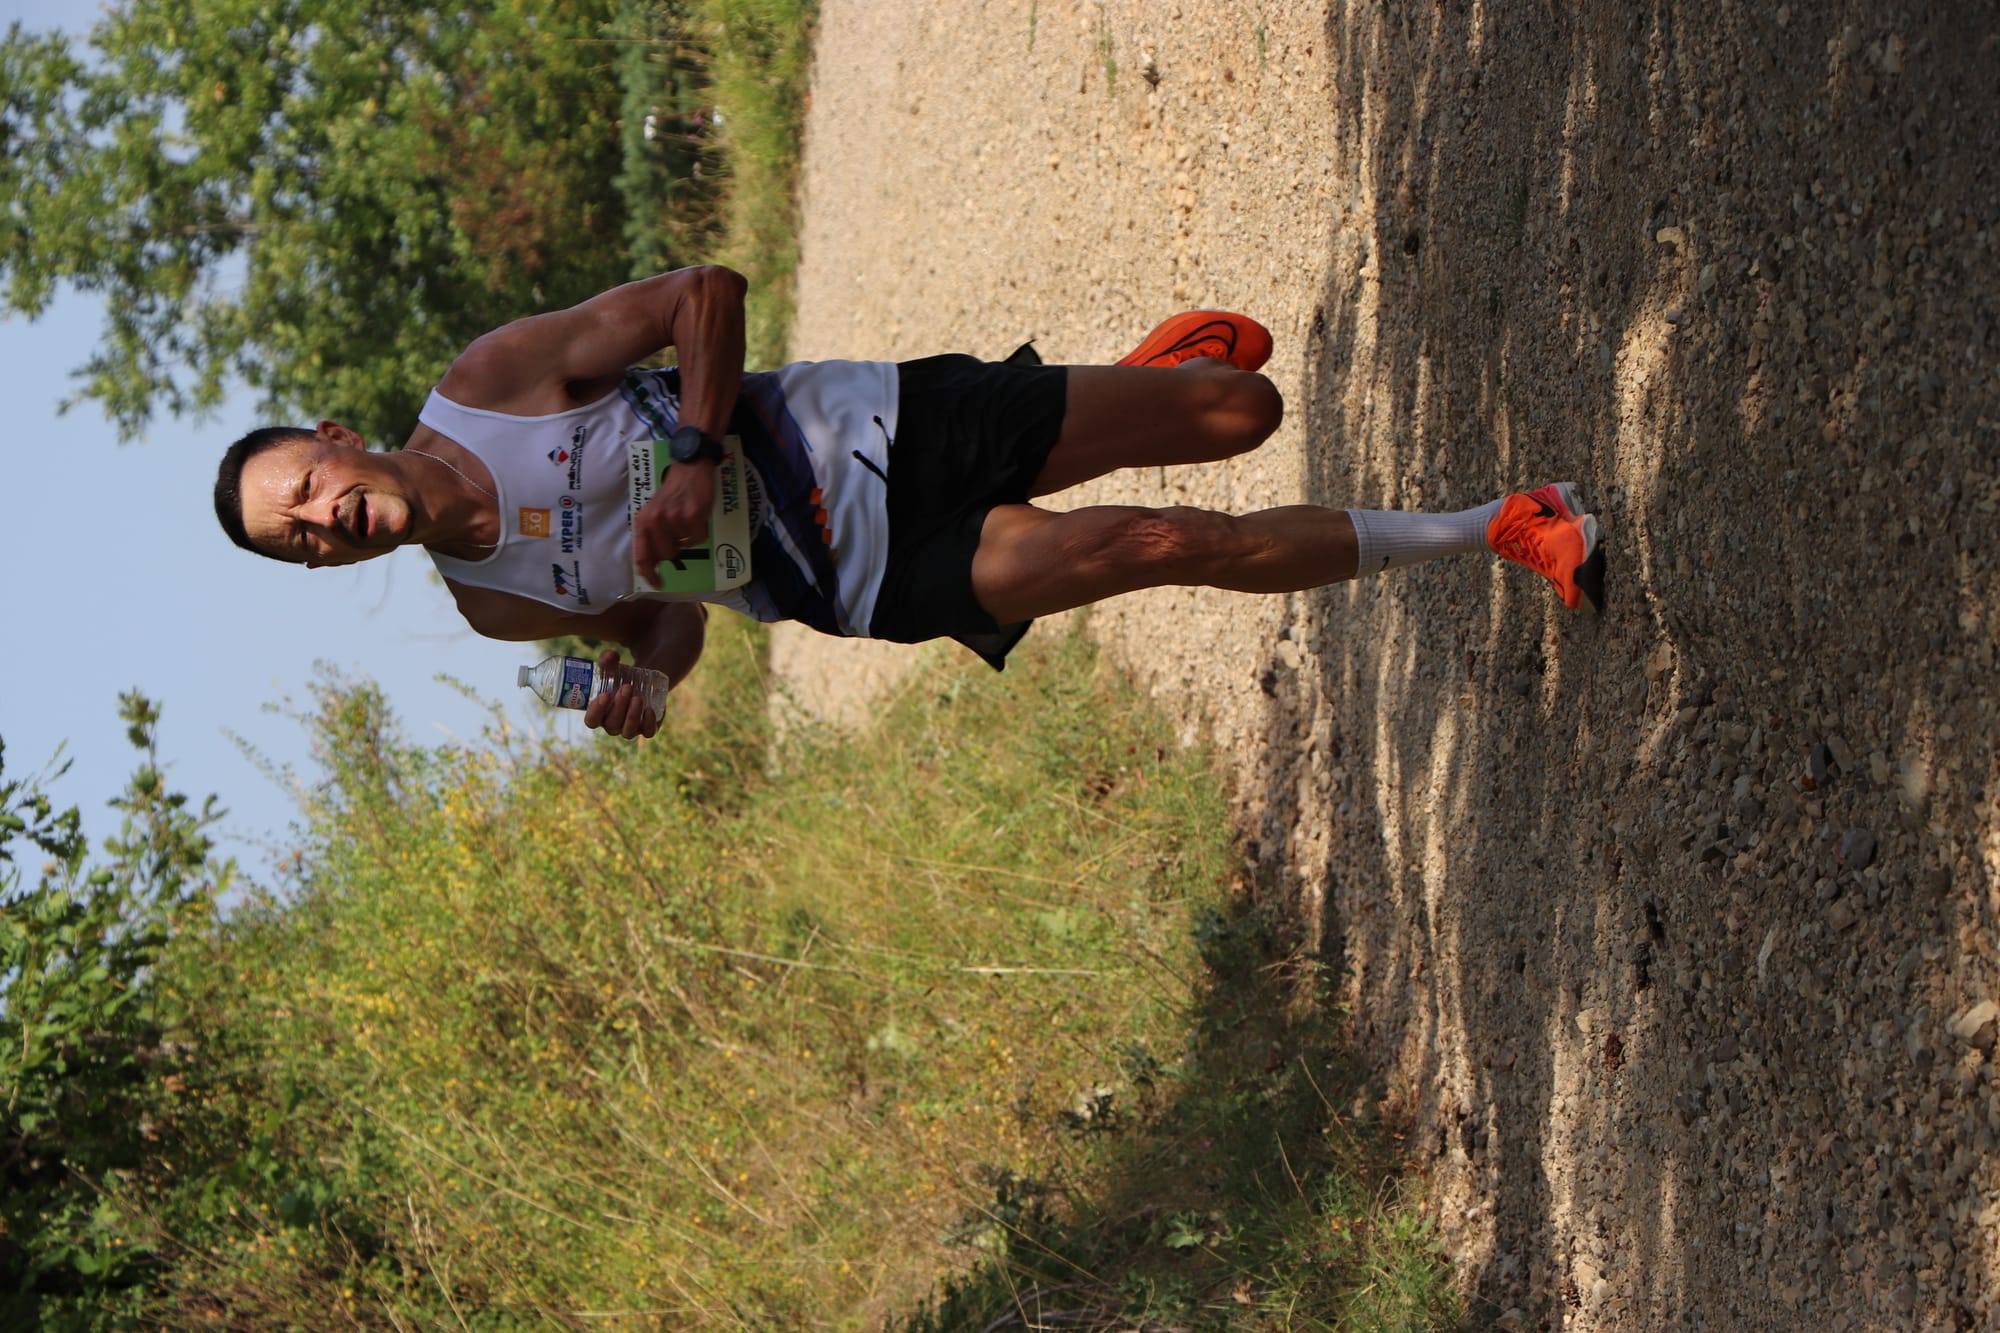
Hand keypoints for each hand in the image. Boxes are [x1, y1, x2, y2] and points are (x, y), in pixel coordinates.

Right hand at [580, 647, 661, 739]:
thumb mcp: (612, 666)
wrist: (644, 680)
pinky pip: (648, 732)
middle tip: (627, 687)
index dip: (596, 712)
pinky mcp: (647, 727)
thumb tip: (610, 656)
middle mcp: (613, 725)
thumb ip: (608, 659)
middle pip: (612, 725)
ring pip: (628, 732)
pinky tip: (649, 709)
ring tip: (638, 698)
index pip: (592, 721)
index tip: (604, 695)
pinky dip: (649, 723)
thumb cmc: (620, 675)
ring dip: (632, 716)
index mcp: (599, 714)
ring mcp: (630, 728)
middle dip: (619, 707)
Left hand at [632, 458, 717, 588]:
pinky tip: (697, 515)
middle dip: (676, 547)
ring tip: (687, 518)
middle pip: (667, 555)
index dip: (649, 574)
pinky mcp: (693, 516)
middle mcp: (655, 520)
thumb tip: (656, 562)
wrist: (690, 467)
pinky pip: (698, 538)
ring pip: (685, 546)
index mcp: (643, 521)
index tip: (657, 584)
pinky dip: (700, 531)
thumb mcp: (654, 511)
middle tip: (679, 532)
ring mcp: (674, 519)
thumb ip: (652, 534)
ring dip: (688, 536)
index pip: (642, 556)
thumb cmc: (673, 492)